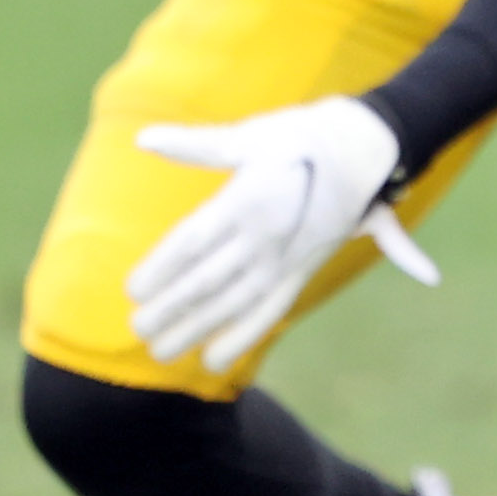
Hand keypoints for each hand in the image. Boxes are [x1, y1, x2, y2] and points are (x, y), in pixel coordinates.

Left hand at [127, 94, 438, 372]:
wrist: (364, 150)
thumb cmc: (299, 136)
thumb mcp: (250, 135)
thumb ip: (194, 145)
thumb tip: (144, 139)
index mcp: (249, 198)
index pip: (194, 241)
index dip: (162, 268)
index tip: (132, 290)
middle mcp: (267, 236)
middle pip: (209, 280)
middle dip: (171, 308)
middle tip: (137, 331)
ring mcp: (286, 259)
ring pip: (235, 303)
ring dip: (197, 330)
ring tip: (162, 352)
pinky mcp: (302, 271)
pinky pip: (270, 311)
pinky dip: (243, 337)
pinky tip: (215, 360)